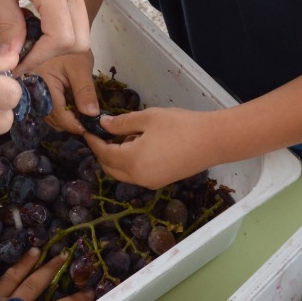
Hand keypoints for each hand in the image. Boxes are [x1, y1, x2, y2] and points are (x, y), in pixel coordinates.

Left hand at [0, 0, 88, 72]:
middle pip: (79, 39)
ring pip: (80, 30)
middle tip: (20, 55)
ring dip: (55, 43)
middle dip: (51, 54)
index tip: (15, 62)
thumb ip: (8, 25)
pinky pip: (73, 16)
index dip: (39, 57)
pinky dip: (56, 29)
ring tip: (23, 40)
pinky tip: (30, 24)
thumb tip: (12, 58)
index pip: (62, 37)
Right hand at [36, 49, 99, 134]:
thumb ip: (85, 92)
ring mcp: (33, 93)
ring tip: (83, 112)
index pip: (57, 112)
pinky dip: (62, 112)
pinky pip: (49, 110)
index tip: (89, 128)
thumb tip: (92, 115)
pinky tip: (74, 106)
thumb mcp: (81, 68)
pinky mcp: (38, 94)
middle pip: (52, 118)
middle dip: (71, 122)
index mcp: (41, 82)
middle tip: (88, 121)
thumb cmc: (72, 50)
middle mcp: (32, 90)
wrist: (63, 39)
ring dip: (67, 118)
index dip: (74, 123)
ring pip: (50, 117)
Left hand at [88, 107, 220, 189]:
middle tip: (102, 133)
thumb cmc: (180, 125)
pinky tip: (138, 144)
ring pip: (123, 173)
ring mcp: (151, 182)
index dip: (94, 141)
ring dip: (116, 157)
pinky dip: (130, 162)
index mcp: (132, 161)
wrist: (213, 141)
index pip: (104, 153)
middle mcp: (139, 177)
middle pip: (110, 168)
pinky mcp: (161, 181)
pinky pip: (136, 174)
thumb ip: (121, 123)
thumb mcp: (147, 118)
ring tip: (123, 135)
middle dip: (102, 152)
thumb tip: (103, 125)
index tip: (88, 129)